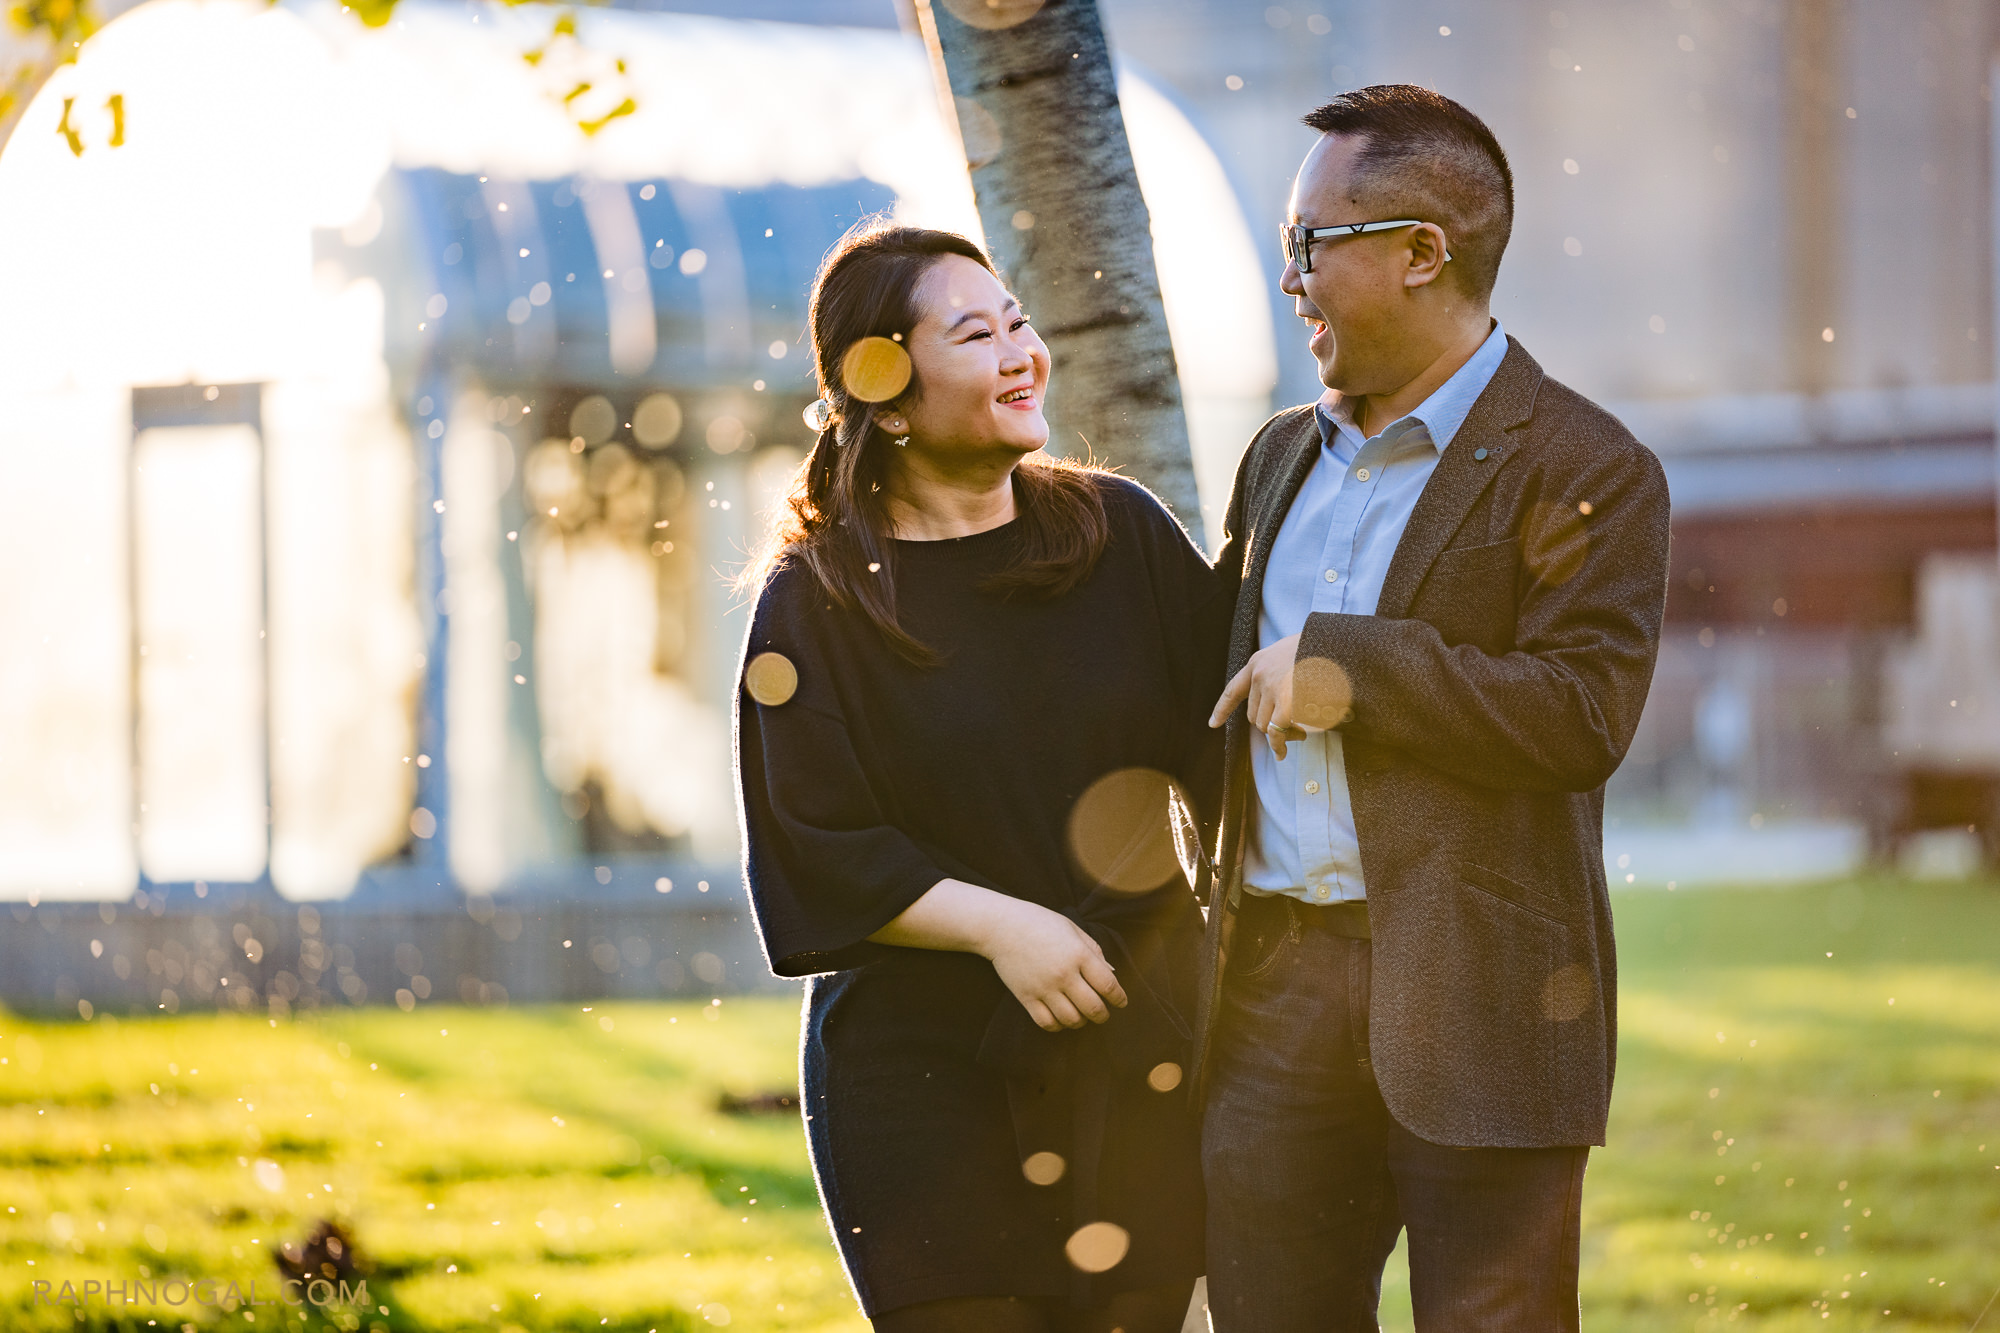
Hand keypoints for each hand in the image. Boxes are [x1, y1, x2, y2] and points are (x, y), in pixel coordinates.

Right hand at [980, 899, 1127, 1032]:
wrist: (1001, 926)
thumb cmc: (1039, 922)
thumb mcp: (1072, 929)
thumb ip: (1094, 951)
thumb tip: (1112, 974)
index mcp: (1078, 954)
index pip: (1108, 985)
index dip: (1119, 998)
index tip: (1121, 1002)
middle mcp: (1063, 973)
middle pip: (1093, 1007)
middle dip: (1103, 1015)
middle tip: (1103, 1014)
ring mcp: (1044, 987)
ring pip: (1072, 1019)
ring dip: (1081, 1022)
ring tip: (1081, 1016)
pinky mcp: (1026, 997)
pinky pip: (1047, 1022)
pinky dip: (1058, 1025)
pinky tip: (1061, 1018)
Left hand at [1209, 633, 1316, 758]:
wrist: (1336, 643)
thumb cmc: (1321, 649)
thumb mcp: (1293, 652)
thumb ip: (1282, 670)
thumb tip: (1285, 701)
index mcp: (1258, 662)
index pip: (1234, 689)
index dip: (1223, 708)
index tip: (1213, 723)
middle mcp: (1259, 674)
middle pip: (1253, 714)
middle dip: (1269, 726)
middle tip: (1293, 732)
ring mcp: (1270, 688)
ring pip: (1264, 724)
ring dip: (1279, 735)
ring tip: (1300, 734)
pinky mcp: (1285, 701)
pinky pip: (1276, 731)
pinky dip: (1279, 745)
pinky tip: (1282, 752)